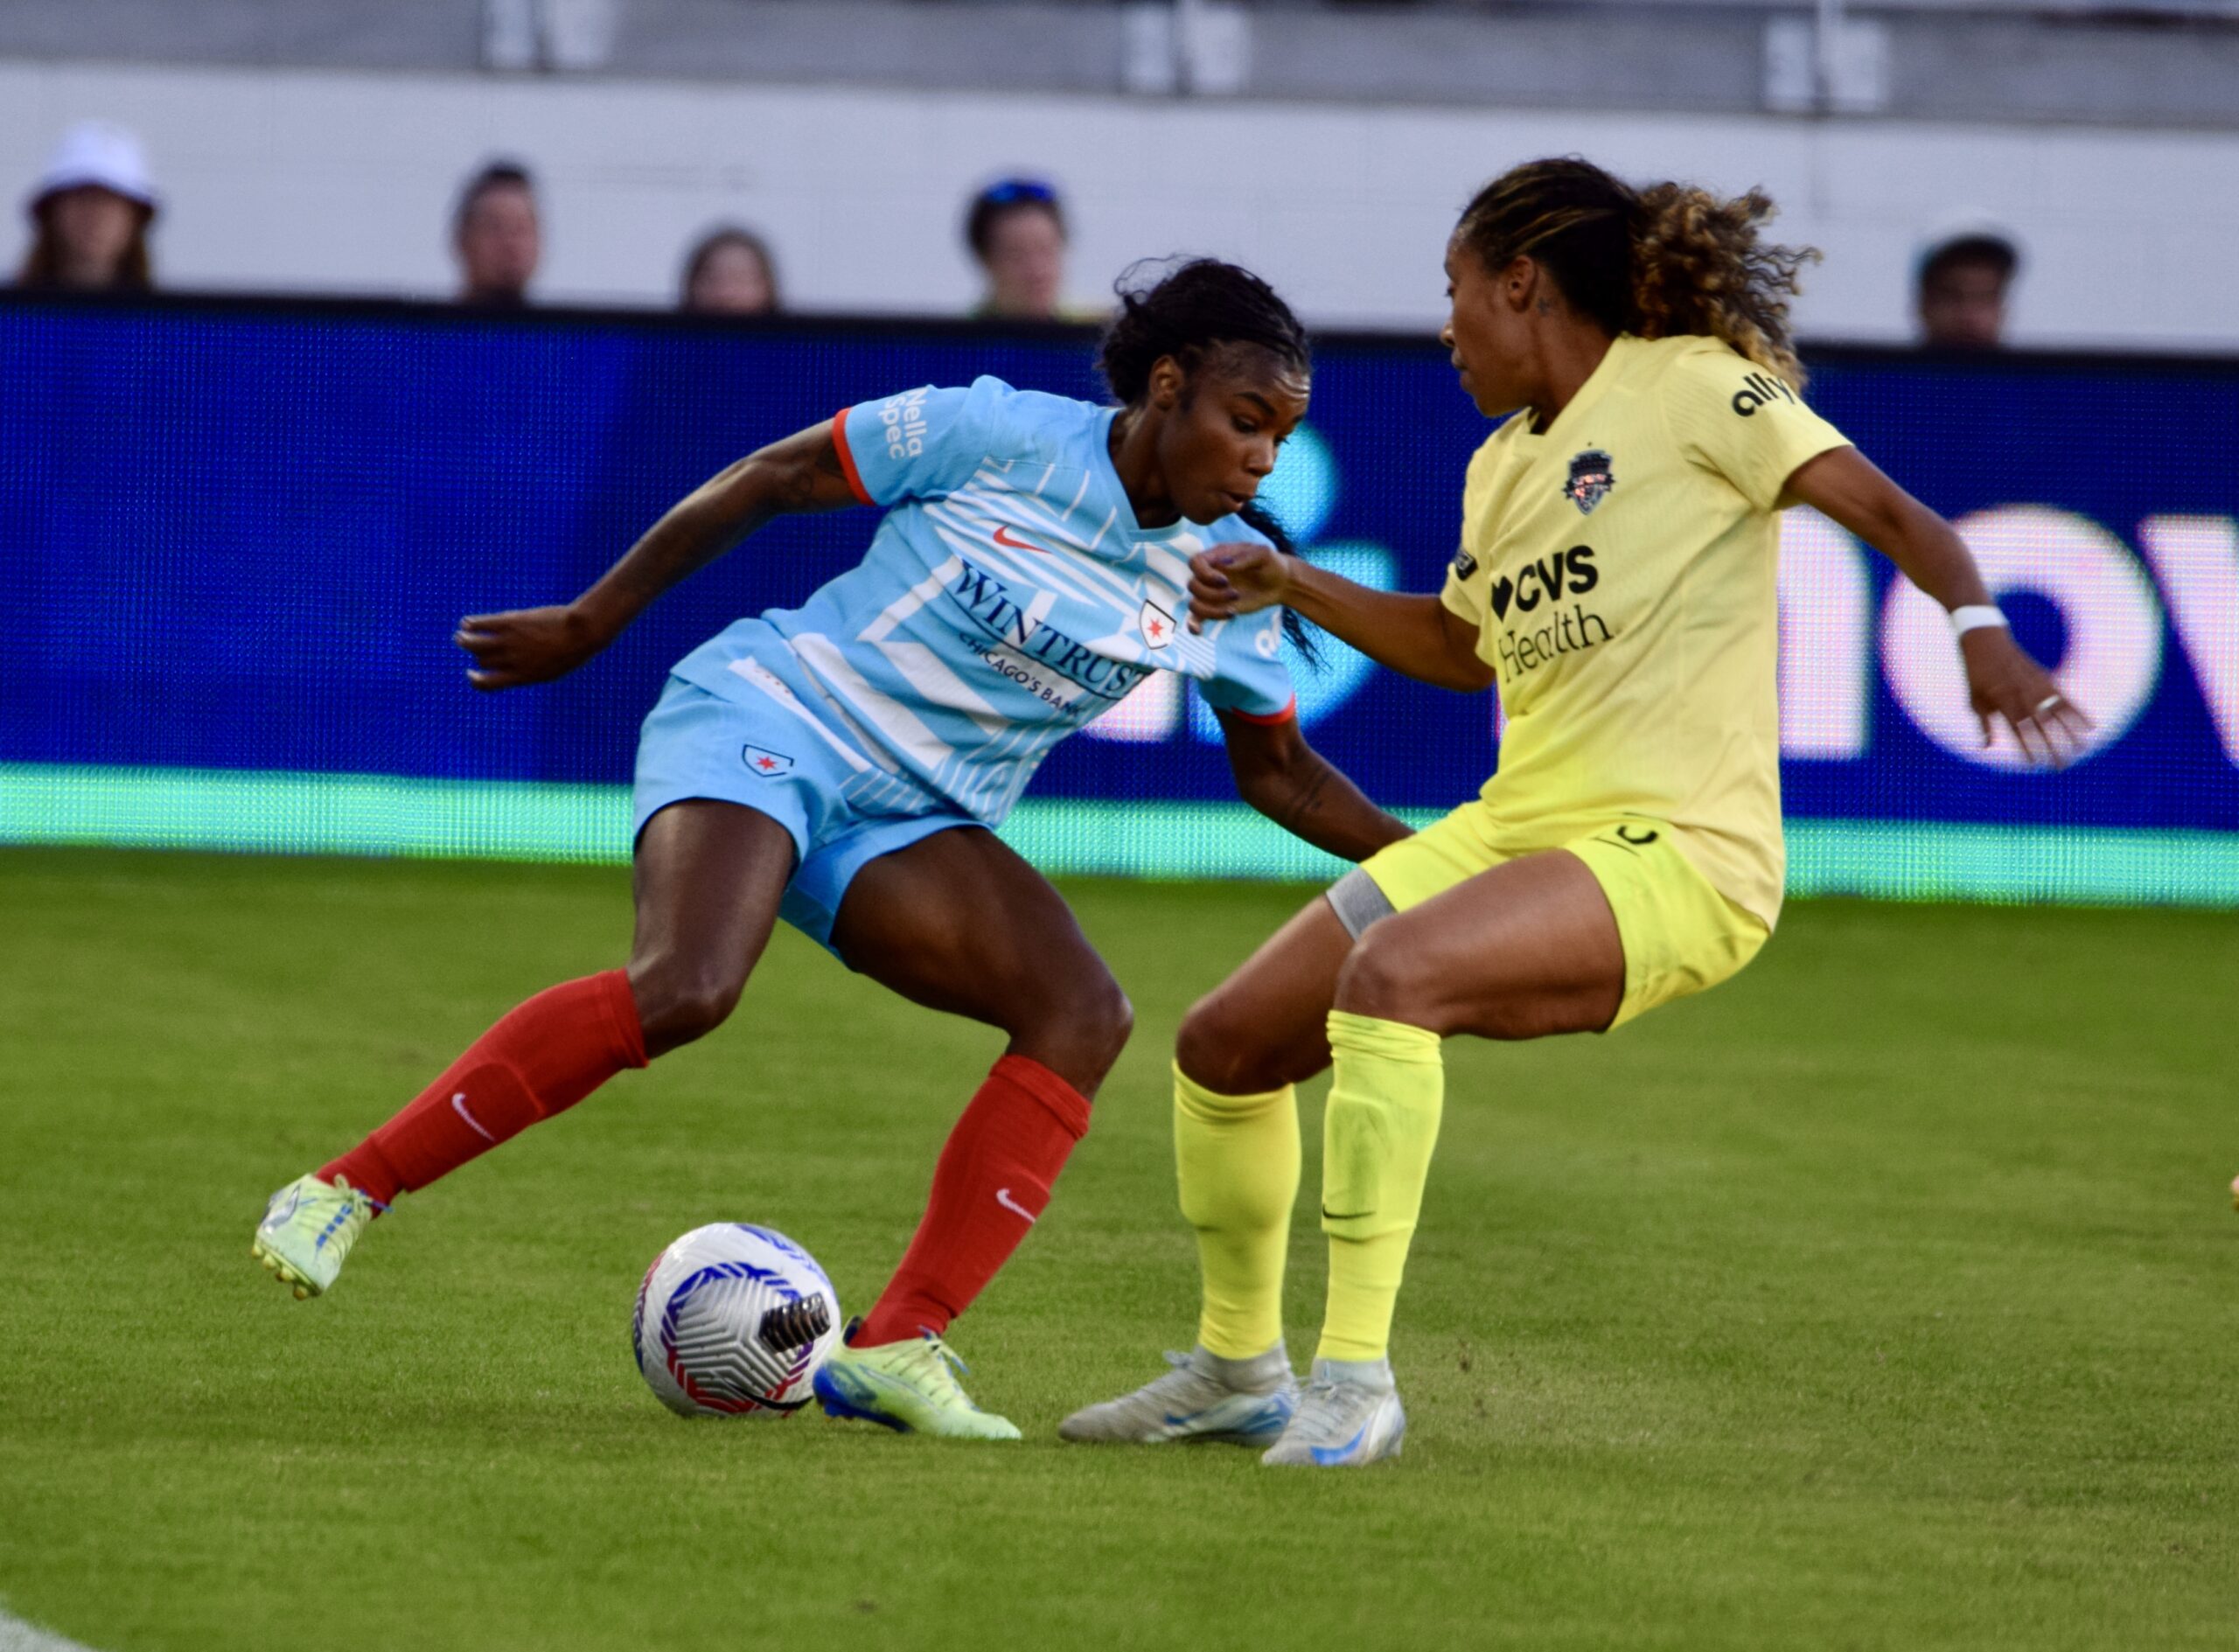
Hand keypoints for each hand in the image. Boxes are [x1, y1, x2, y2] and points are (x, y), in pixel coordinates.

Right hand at [454, 605, 610, 690]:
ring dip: (463, 640)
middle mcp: (512, 661)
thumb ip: (530, 672)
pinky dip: (470, 624)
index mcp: (522, 676)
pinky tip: (467, 623)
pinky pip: (481, 624)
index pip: (487, 685)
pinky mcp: (509, 622)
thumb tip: (516, 673)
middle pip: (483, 660)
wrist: (581, 633)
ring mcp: (509, 642)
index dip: (475, 681)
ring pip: (474, 644)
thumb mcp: (552, 670)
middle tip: (476, 647)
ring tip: (461, 636)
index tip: (471, 675)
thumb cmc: (571, 652)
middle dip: (478, 655)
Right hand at [1187, 543, 1293, 631]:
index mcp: (1217, 557)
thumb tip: (1223, 564)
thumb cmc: (1271, 564)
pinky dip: (1194, 625)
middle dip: (1213, 594)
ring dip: (1210, 610)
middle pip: (1193, 585)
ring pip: (1194, 603)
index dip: (1205, 573)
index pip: (1195, 562)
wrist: (1279, 584)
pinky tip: (1199, 631)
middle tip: (1236, 594)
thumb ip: (1244, 557)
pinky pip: (1196, 617)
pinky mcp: (1215, 608)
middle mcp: (1210, 574)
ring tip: (1232, 611)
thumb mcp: (1263, 554)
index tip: (1225, 581)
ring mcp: (1211, 592)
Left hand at [1960, 626, 2093, 766]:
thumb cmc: (1976, 674)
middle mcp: (2023, 694)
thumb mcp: (1974, 699)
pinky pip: (2065, 698)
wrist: (1986, 641)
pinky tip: (2090, 726)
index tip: (2034, 764)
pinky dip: (2078, 713)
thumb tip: (1986, 747)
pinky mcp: (2046, 679)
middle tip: (2061, 765)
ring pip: (2058, 713)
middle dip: (2052, 747)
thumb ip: (1984, 723)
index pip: (2018, 730)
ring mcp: (2036, 686)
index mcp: (2003, 701)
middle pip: (2041, 726)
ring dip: (2071, 732)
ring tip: (2083, 749)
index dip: (2027, 747)